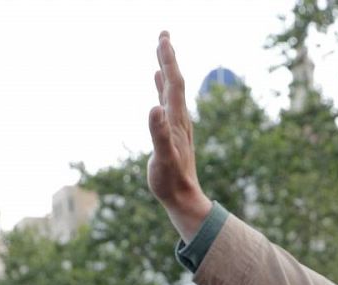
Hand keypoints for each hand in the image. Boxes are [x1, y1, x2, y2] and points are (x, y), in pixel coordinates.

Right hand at [146, 32, 212, 239]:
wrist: (184, 198)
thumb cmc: (171, 181)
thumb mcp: (162, 158)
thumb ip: (158, 133)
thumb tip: (154, 108)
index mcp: (176, 121)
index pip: (173, 84)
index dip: (168, 61)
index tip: (163, 39)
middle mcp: (179, 119)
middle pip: (174, 82)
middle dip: (168, 57)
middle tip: (163, 34)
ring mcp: (176, 124)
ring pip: (171, 90)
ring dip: (166, 68)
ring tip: (162, 49)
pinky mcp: (171, 131)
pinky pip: (166, 102)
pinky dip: (162, 87)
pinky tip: (157, 80)